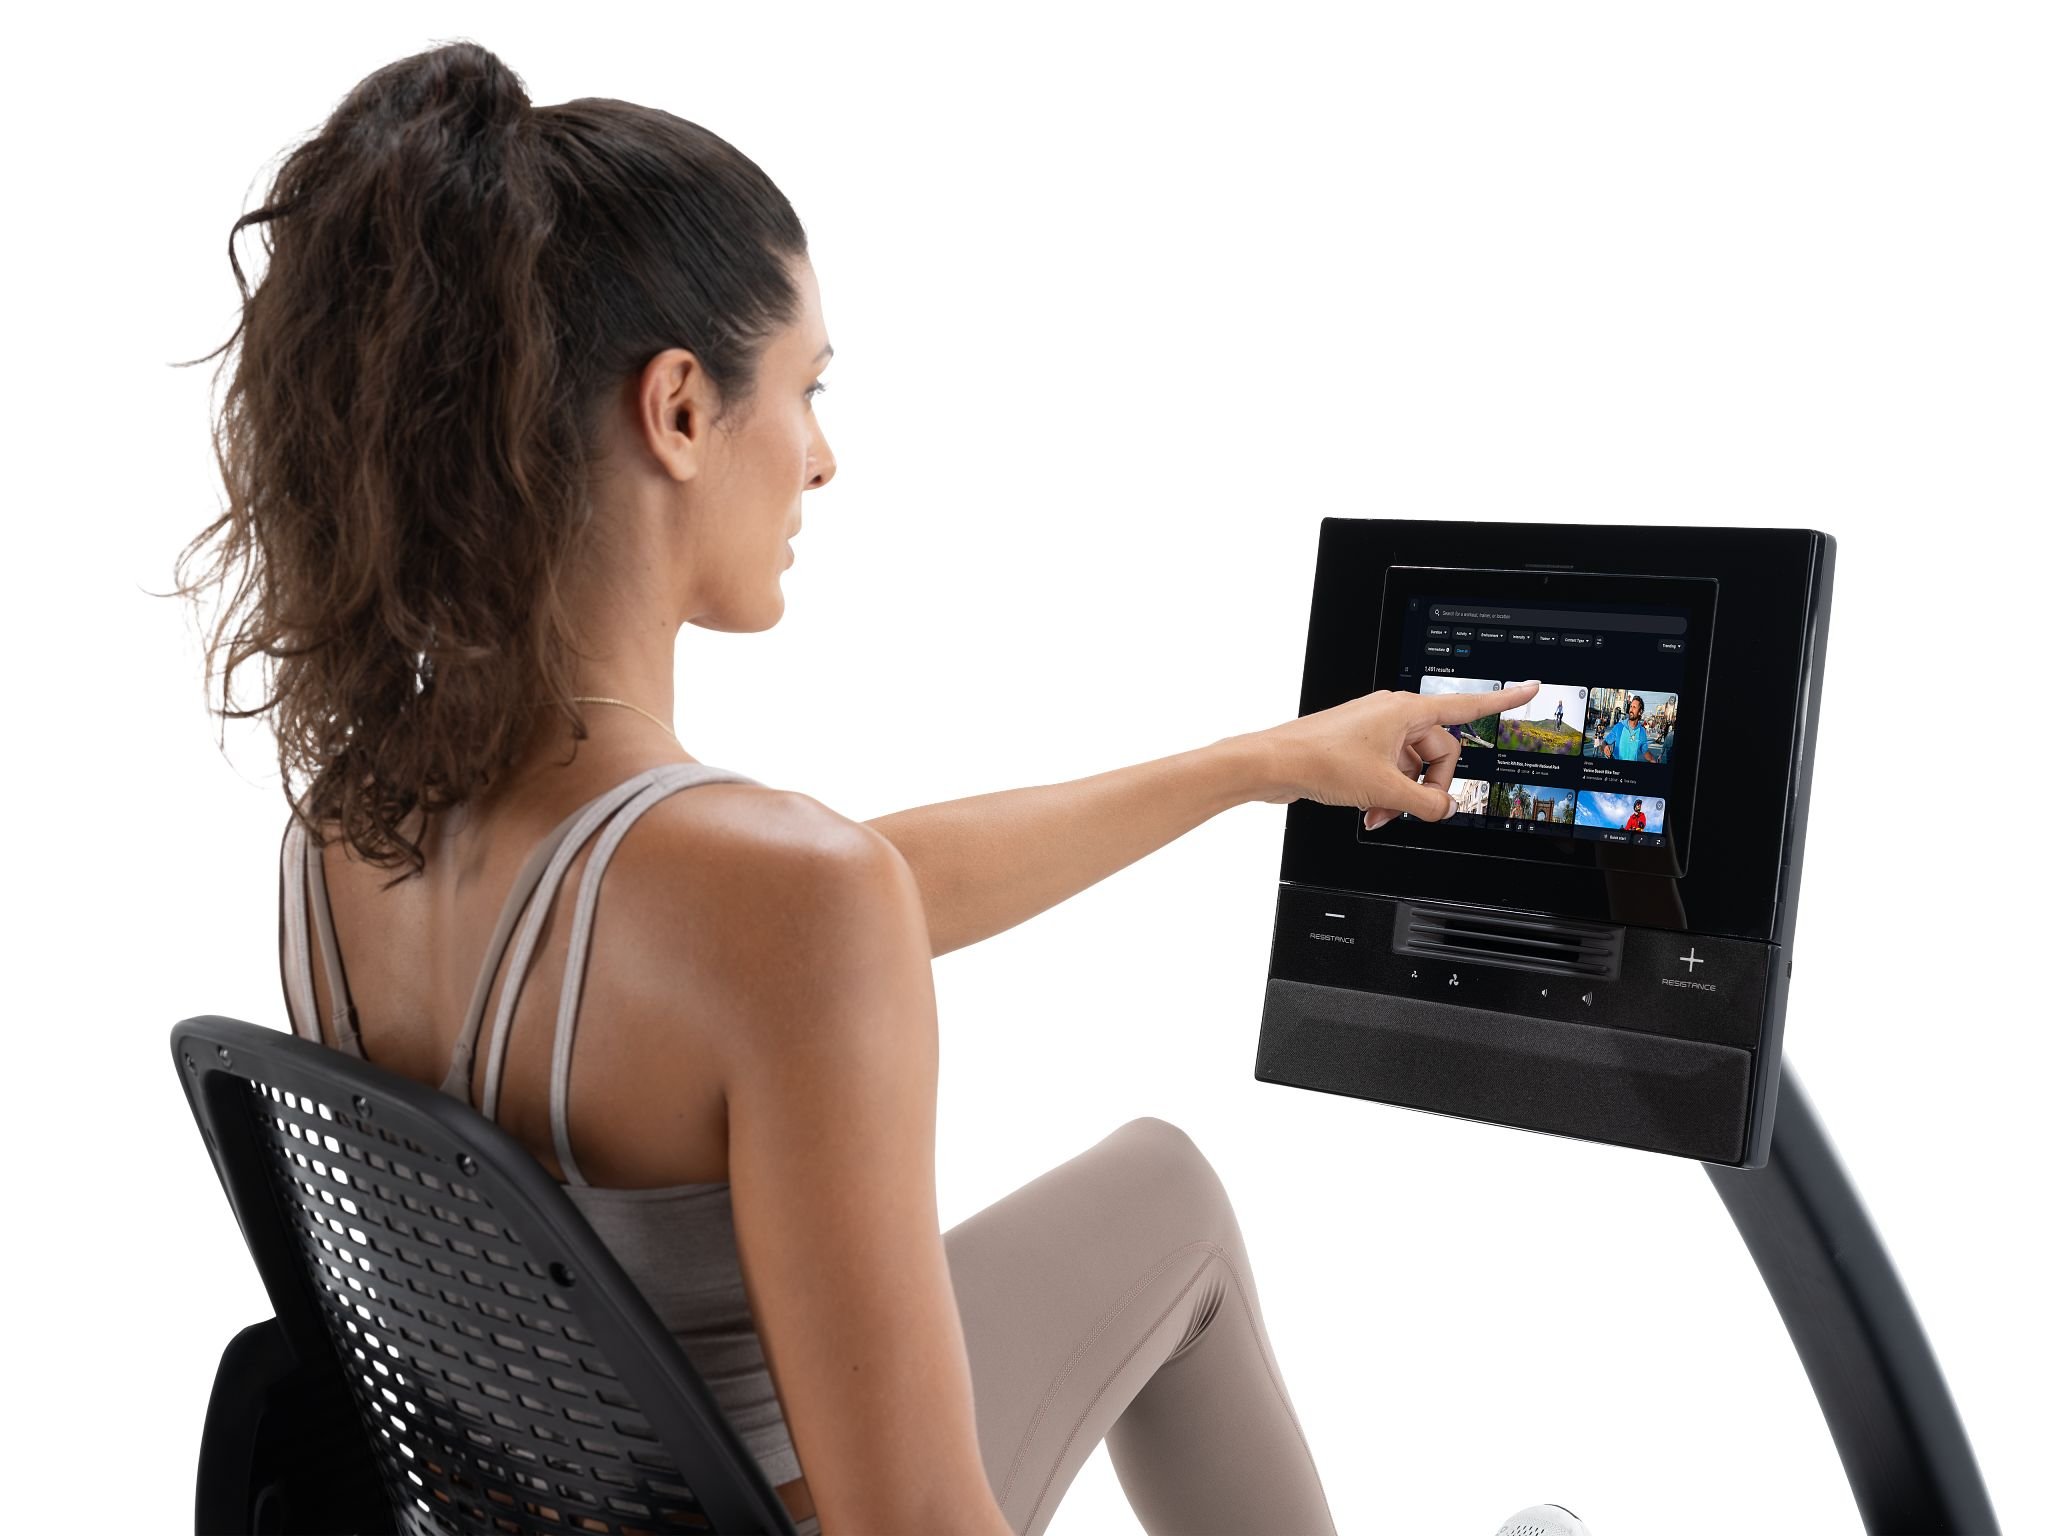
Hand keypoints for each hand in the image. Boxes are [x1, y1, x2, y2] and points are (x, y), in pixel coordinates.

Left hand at [1253, 680, 1542, 826]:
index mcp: (1408, 710)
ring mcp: (1375, 730)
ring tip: (1381, 814)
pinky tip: (1371, 812)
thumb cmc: (1320, 760)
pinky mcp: (1359, 746)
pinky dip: (1386, 793)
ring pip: (1411, 767)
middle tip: (1412, 809)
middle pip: (1438, 753)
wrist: (1274, 763)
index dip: (1504, 700)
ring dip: (1403, 796)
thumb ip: (1427, 803)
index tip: (1530, 688)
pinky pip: (1389, 771)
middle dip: (1429, 787)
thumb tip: (1446, 810)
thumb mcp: (1386, 790)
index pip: (1468, 706)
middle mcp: (1394, 714)